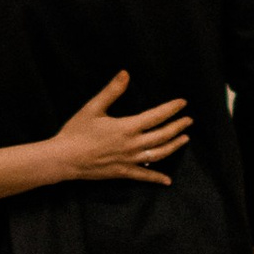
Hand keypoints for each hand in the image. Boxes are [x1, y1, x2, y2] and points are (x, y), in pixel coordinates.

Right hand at [48, 72, 192, 184]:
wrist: (64, 158)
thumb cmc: (76, 131)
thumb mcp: (93, 107)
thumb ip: (112, 91)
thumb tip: (126, 73)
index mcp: (127, 127)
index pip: (156, 116)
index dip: (171, 109)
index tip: (183, 103)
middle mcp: (132, 145)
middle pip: (162, 136)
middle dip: (178, 127)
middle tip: (188, 120)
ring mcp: (129, 161)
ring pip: (158, 154)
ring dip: (174, 146)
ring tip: (184, 139)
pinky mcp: (122, 172)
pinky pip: (143, 176)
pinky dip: (157, 178)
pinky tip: (167, 180)